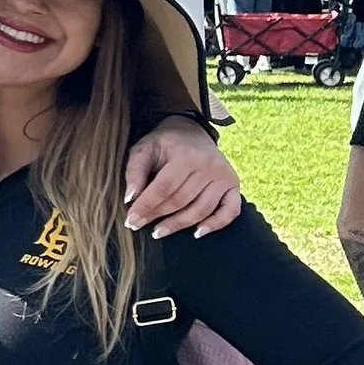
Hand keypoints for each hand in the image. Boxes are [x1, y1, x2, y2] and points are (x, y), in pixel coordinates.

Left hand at [123, 116, 241, 238]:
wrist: (192, 131)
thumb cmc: (165, 143)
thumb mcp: (145, 149)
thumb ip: (134, 171)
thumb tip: (130, 198)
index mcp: (186, 156)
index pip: (164, 188)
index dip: (146, 206)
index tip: (132, 220)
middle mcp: (208, 166)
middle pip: (180, 201)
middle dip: (157, 216)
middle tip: (139, 226)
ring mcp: (224, 177)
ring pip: (201, 210)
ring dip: (178, 224)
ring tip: (159, 231)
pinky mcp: (233, 185)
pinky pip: (230, 211)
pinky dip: (216, 224)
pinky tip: (198, 232)